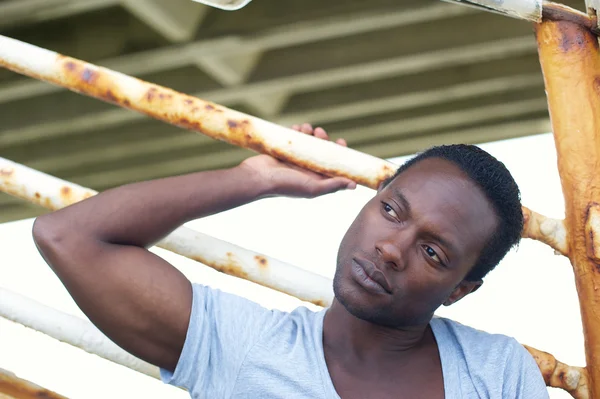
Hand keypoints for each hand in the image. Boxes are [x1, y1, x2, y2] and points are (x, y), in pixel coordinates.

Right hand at [239, 123, 356, 198]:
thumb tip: (353, 185)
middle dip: (323, 139)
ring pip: (308, 143)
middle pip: (321, 151)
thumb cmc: (284, 185)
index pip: (333, 165)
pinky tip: (296, 127)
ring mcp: (294, 160)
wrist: (257, 178)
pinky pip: (294, 138)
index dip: (339, 153)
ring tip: (306, 127)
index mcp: (315, 179)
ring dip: (309, 133)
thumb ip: (332, 186)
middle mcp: (306, 170)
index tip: (340, 142)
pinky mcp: (284, 152)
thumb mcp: (312, 188)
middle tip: (319, 132)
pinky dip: (297, 131)